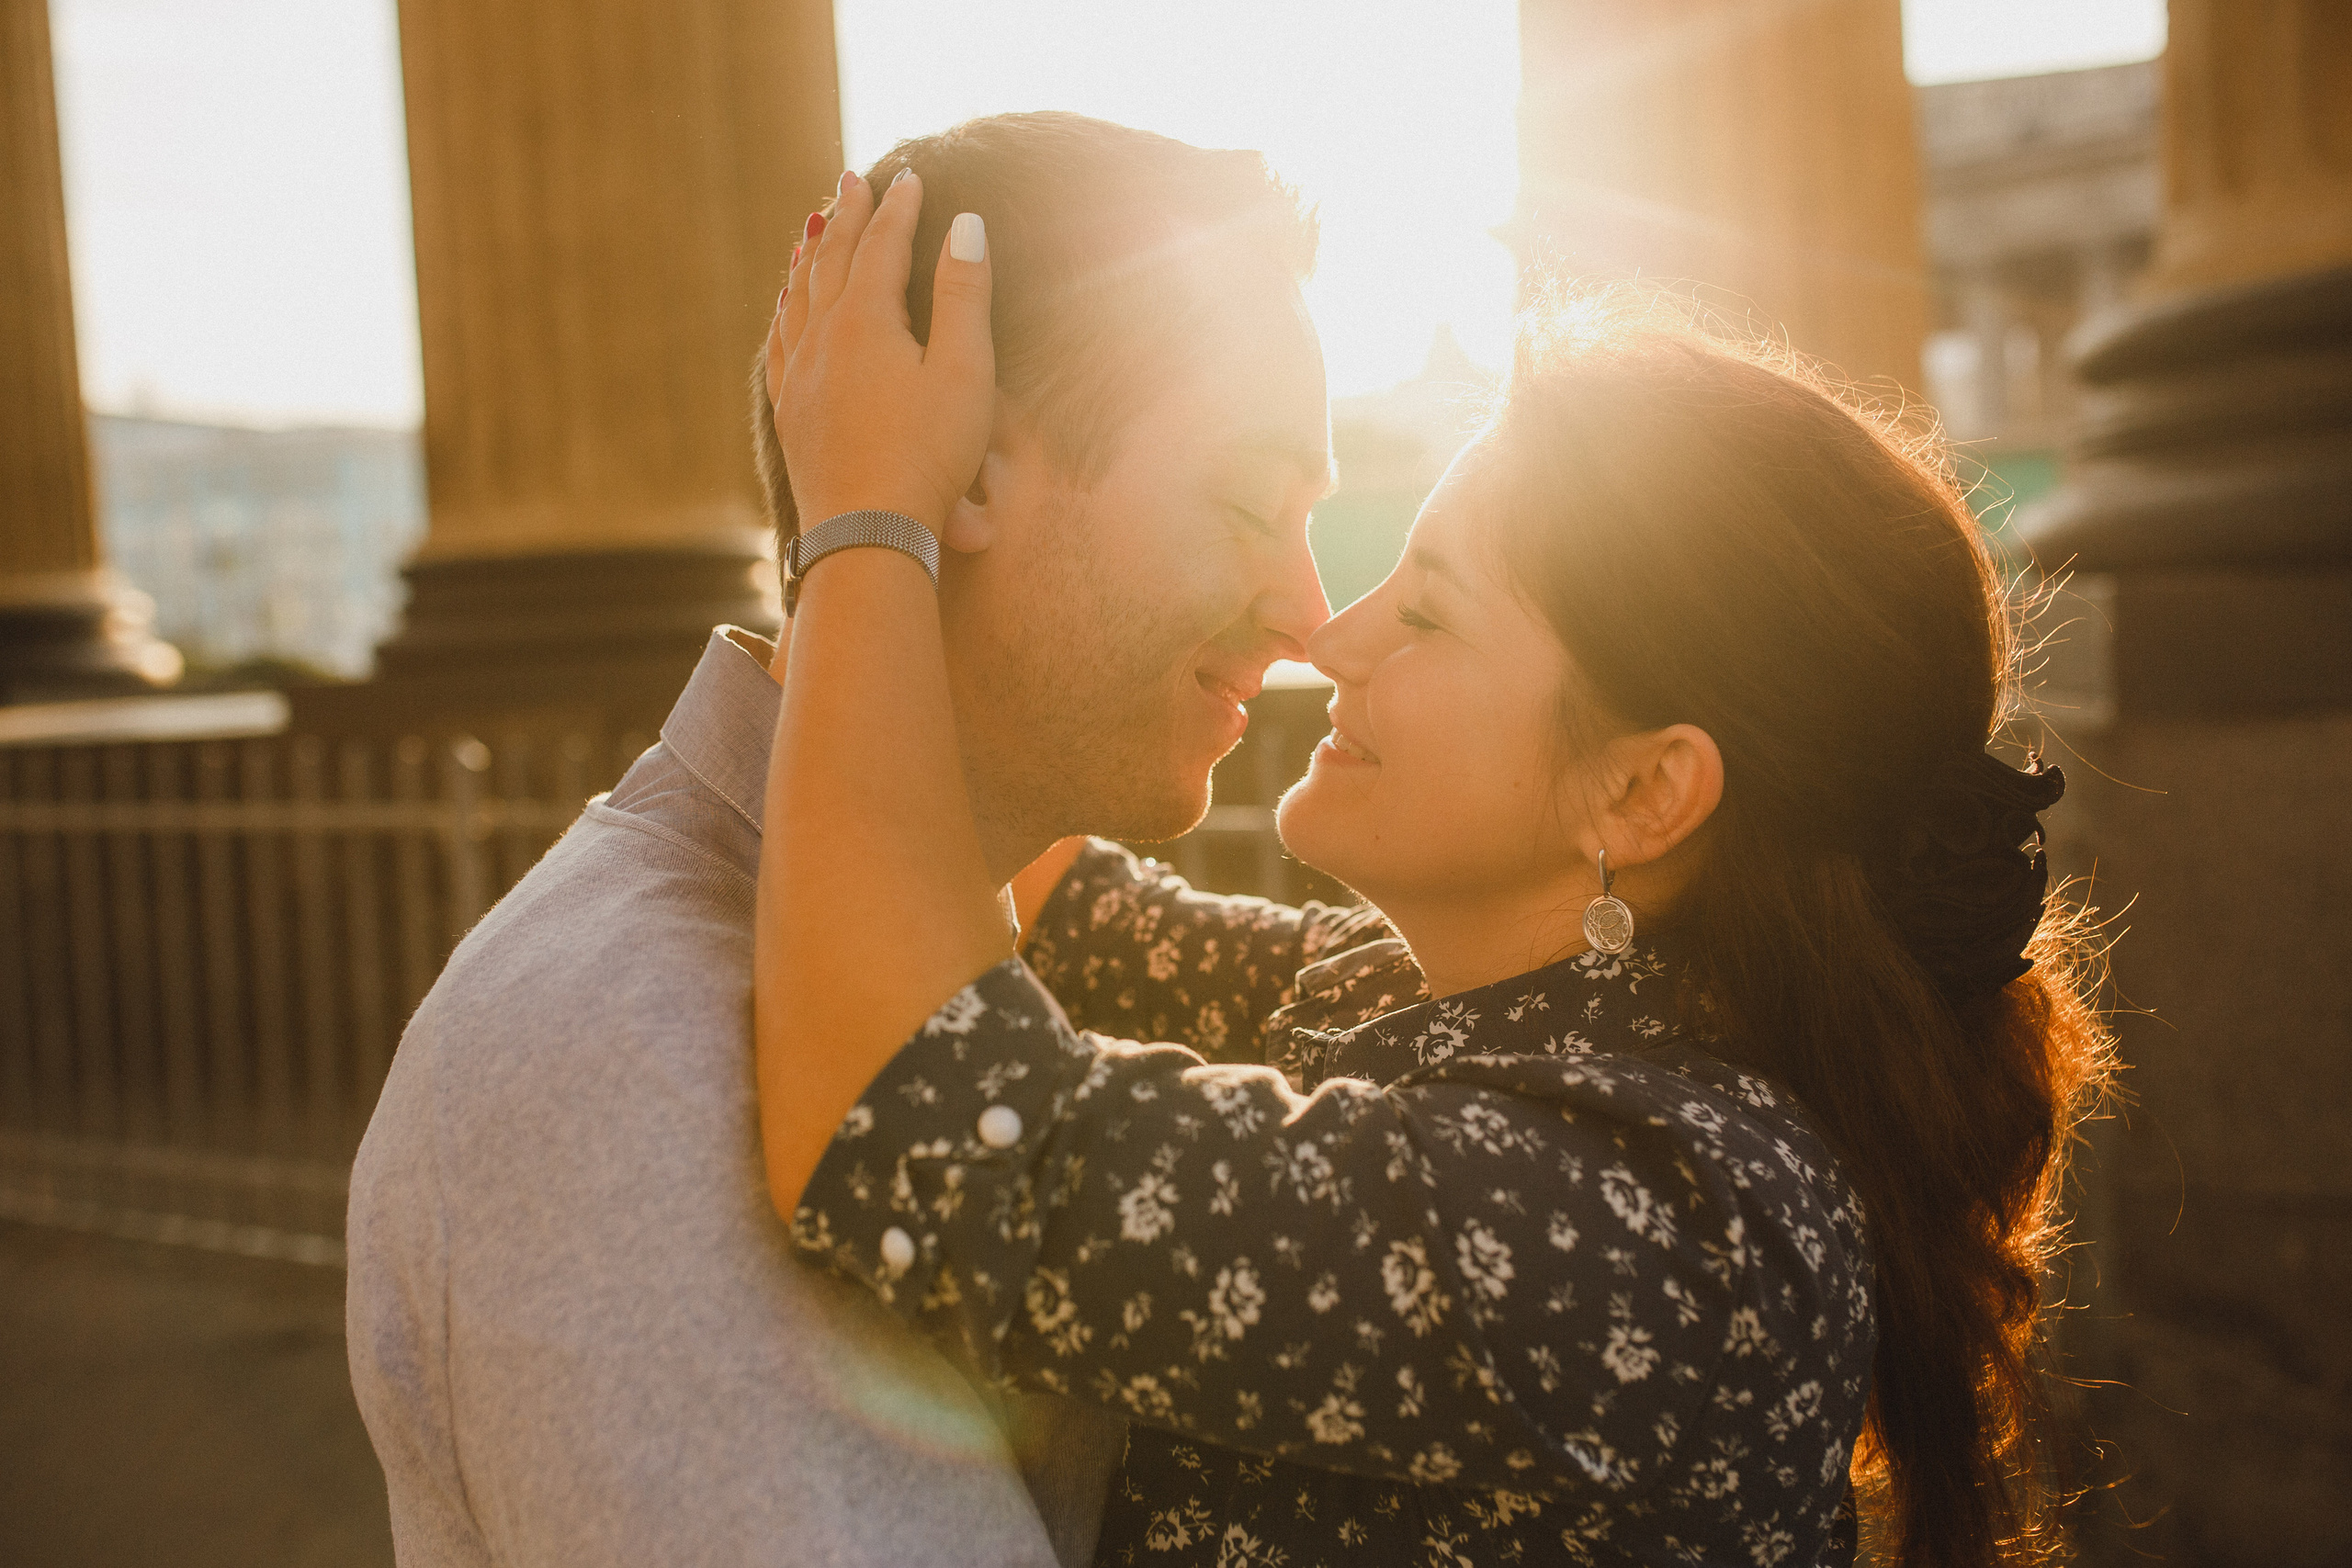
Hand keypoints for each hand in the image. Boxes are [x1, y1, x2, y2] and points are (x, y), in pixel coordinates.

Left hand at [765, 170, 993, 537]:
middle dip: (848, 217)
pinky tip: (785, 307)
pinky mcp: (790, 413)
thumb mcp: (965, 372)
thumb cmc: (928, 457)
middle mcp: (822, 338)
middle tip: (853, 180)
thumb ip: (965, 294)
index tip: (911, 174)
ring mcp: (799, 376)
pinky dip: (786, 309)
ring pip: (798, 297)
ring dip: (811, 257)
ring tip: (815, 229)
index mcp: (866, 320)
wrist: (868, 533)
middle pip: (833, 261)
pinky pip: (780, 342)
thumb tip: (965, 223)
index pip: (883, 246)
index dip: (900, 208)